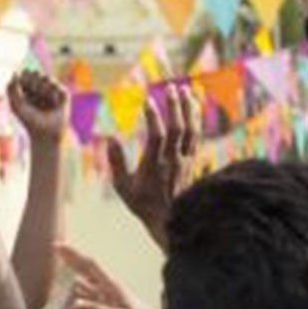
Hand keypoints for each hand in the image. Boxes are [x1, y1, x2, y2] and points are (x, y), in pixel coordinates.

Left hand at [6, 70, 67, 144]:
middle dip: (32, 82)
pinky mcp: (63, 94)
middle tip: (33, 93)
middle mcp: (41, 89)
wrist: (46, 133)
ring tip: (42, 100)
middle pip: (35, 73)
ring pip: (46, 77)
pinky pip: (56, 85)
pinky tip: (52, 103)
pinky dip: (52, 93)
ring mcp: (52, 91)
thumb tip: (15, 72)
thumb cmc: (29, 121)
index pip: (25, 75)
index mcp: (28, 91)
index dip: (23, 78)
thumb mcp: (16, 105)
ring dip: (41, 88)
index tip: (23, 88)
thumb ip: (11, 89)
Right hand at [56, 242, 159, 308]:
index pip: (90, 264)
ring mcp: (110, 295)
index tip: (59, 247)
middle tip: (58, 248)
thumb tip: (75, 304)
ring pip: (89, 278)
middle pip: (88, 267)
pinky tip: (77, 288)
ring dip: (76, 270)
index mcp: (112, 286)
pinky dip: (81, 287)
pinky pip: (91, 292)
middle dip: (73, 257)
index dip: (74, 255)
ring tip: (64, 263)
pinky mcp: (111, 305)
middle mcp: (110, 287)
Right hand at [107, 81, 199, 245]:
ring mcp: (186, 160)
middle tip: (171, 87)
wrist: (173, 221)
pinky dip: (196, 120)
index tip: (147, 101)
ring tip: (186, 90)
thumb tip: (110, 139)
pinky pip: (197, 137)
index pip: (157, 137)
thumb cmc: (144, 205)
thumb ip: (117, 162)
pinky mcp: (193, 161)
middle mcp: (173, 161)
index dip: (153, 118)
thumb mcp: (123, 187)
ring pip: (191, 131)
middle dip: (175, 106)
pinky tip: (194, 107)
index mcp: (154, 166)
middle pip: (177, 129)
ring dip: (189, 109)